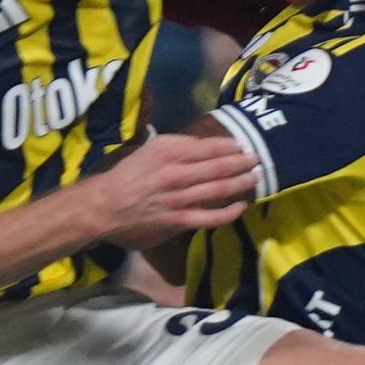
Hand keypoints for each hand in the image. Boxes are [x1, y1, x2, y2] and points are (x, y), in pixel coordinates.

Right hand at [90, 130, 257, 251]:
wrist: (106, 205)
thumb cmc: (128, 174)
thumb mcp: (150, 148)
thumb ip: (178, 146)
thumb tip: (205, 146)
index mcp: (168, 151)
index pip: (209, 147)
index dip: (231, 146)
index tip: (243, 145)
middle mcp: (176, 172)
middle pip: (219, 166)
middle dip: (242, 162)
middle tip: (259, 158)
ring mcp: (179, 198)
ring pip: (219, 189)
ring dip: (241, 182)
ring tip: (256, 177)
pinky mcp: (179, 219)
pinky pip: (210, 217)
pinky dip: (229, 212)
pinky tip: (241, 206)